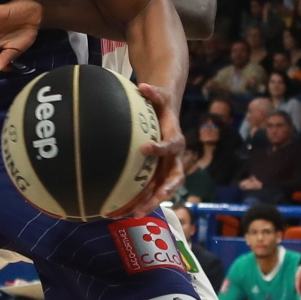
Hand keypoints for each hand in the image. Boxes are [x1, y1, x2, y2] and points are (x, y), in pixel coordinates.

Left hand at [120, 82, 184, 217]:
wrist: (167, 115)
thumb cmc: (161, 106)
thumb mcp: (160, 97)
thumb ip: (154, 92)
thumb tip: (143, 85)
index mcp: (176, 139)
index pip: (171, 145)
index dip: (161, 148)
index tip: (145, 148)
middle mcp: (175, 158)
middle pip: (175, 178)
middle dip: (164, 190)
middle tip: (152, 198)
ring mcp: (168, 169)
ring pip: (164, 190)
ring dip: (152, 202)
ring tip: (135, 214)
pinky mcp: (159, 176)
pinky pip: (152, 191)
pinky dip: (141, 201)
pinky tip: (124, 211)